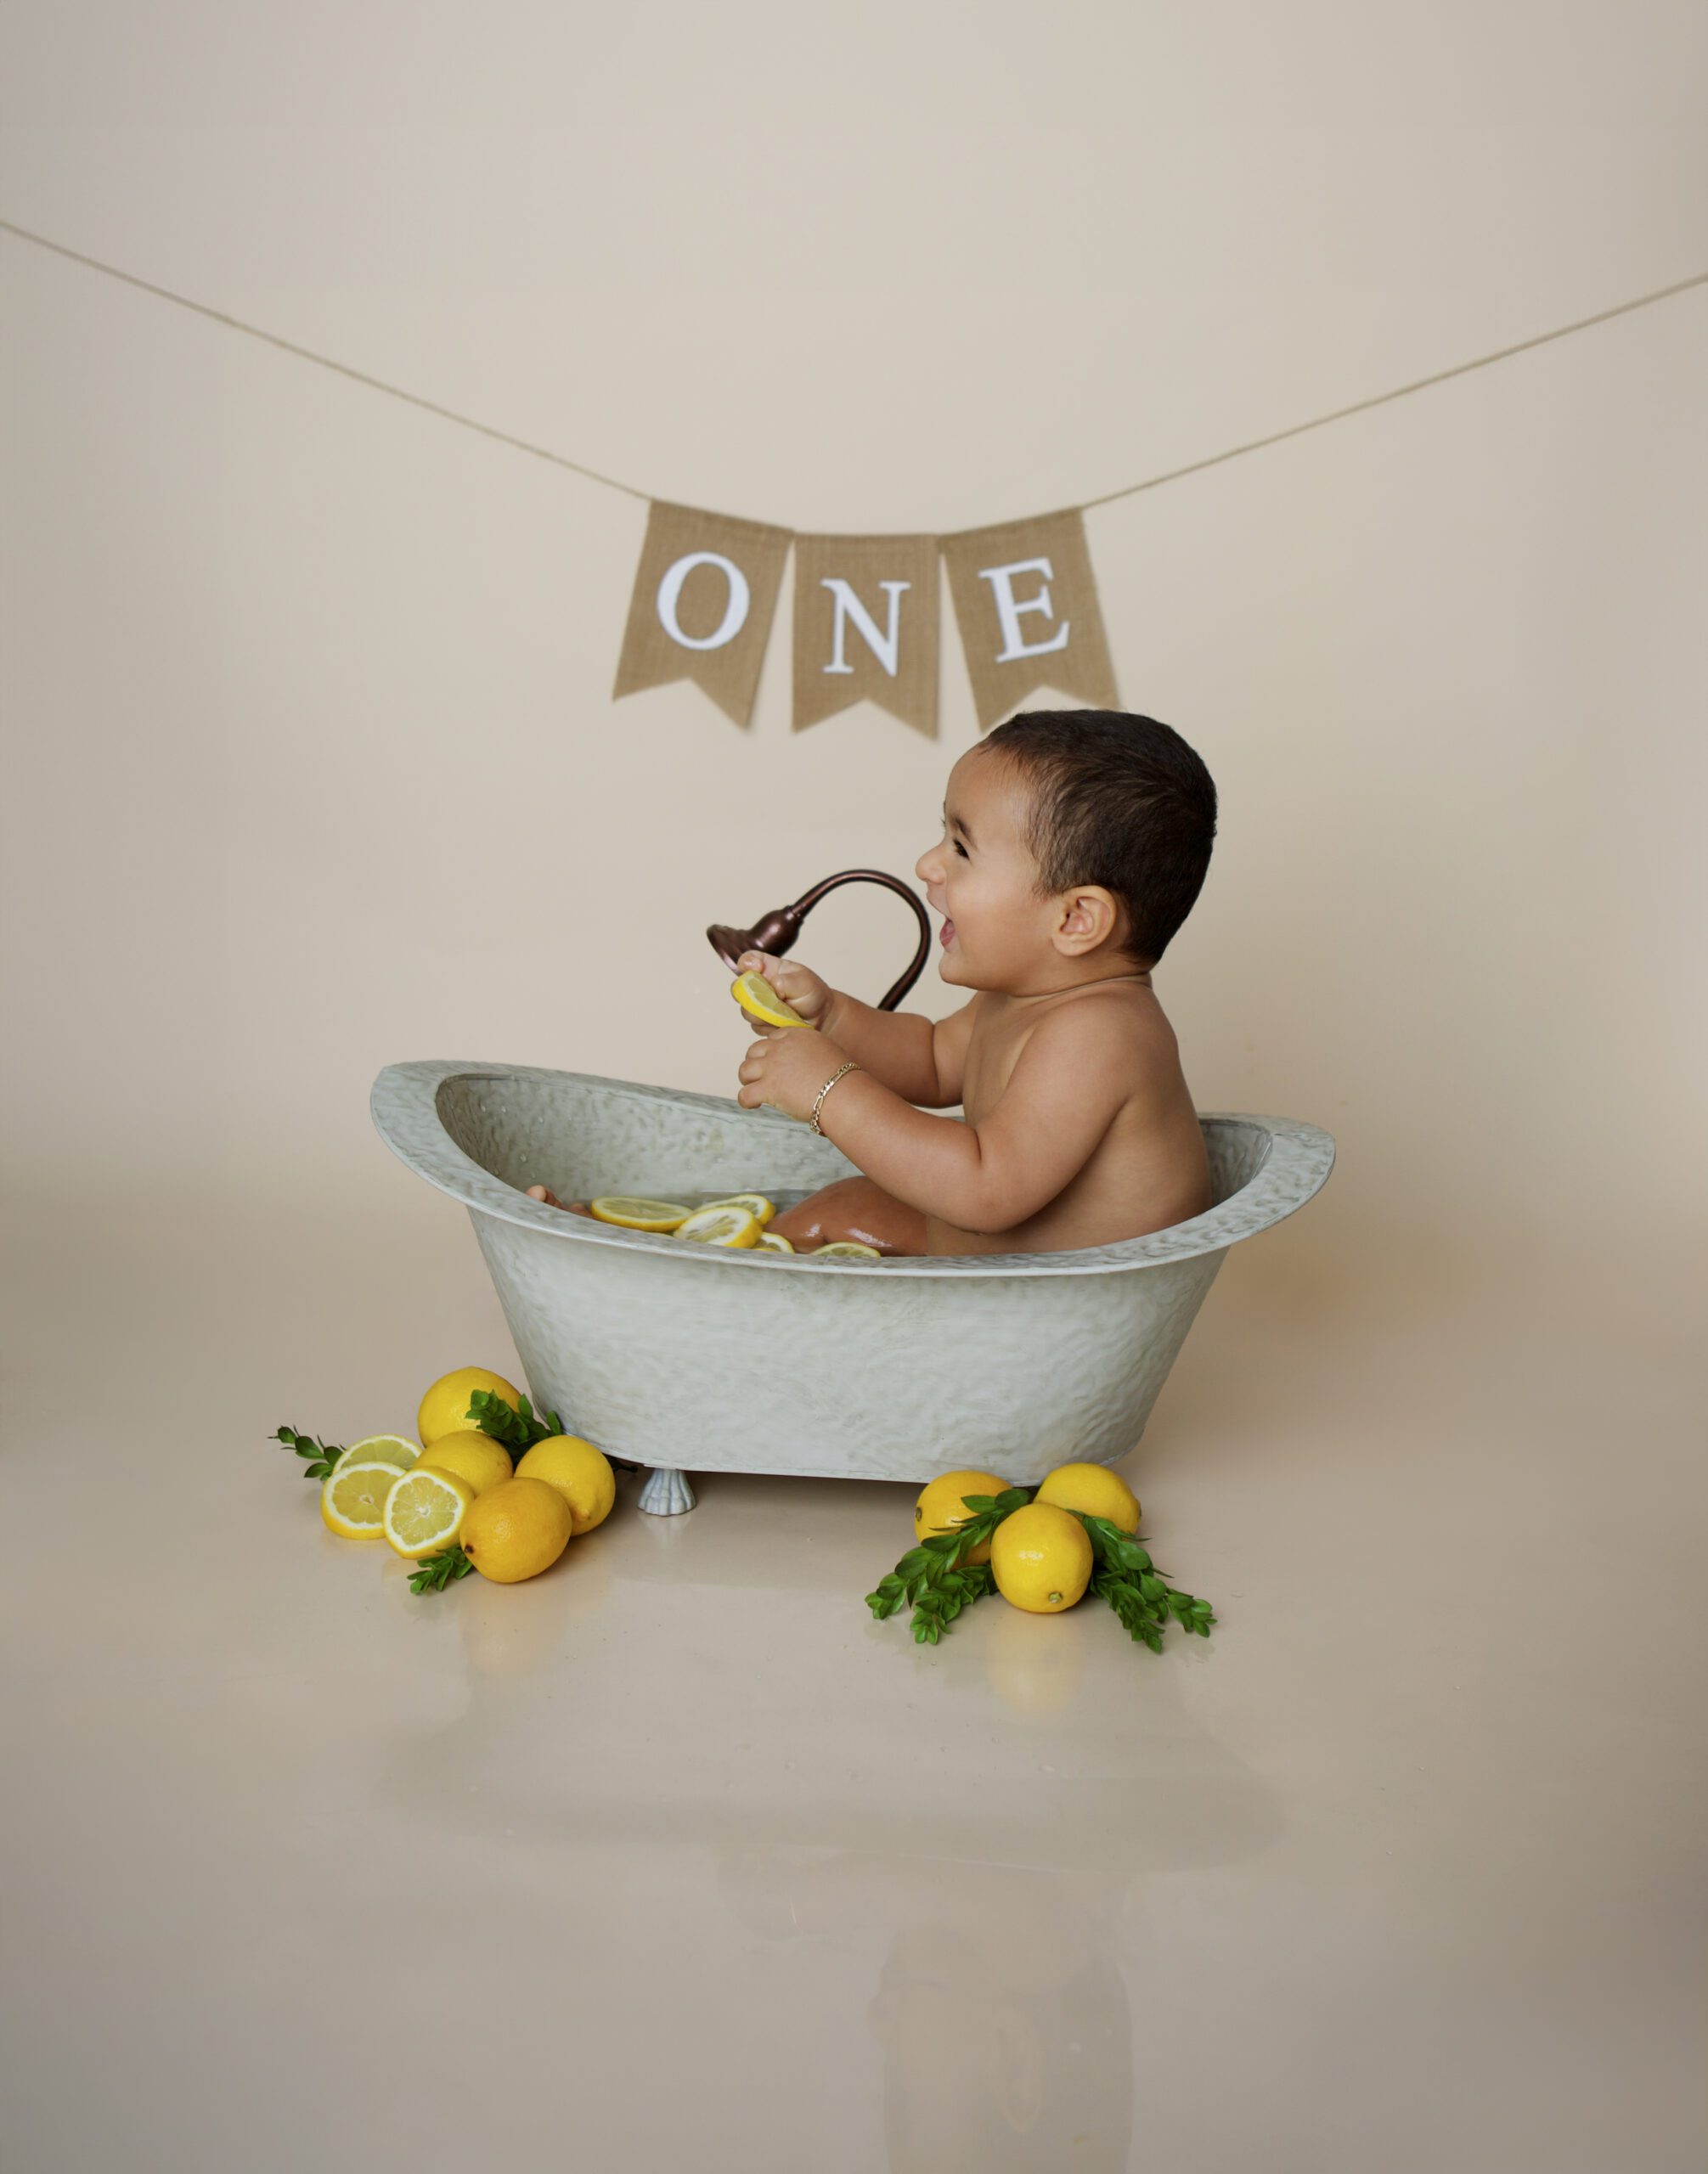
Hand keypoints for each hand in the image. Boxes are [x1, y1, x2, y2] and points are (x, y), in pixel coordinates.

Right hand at [735, 949, 835, 1034]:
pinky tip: (785, 1022)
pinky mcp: (761, 1022)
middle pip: (739, 989)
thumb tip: (771, 988)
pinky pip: (757, 1026)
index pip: (748, 960)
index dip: (747, 963)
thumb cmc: (812, 993)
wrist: (821, 1016)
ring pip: (747, 1011)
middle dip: (753, 996)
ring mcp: (758, 1005)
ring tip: (786, 1013)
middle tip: (772, 1000)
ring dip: (766, 1014)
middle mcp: (759, 985)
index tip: (758, 967)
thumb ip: (785, 982)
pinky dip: (771, 1026)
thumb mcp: (803, 981)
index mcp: (767, 968)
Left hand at [737, 1029, 853, 1123]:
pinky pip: (744, 1094)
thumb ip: (810, 1052)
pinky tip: (754, 1105)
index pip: (773, 1038)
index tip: (775, 1064)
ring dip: (748, 1080)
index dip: (771, 1052)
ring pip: (744, 1070)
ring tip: (755, 1090)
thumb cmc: (843, 1079)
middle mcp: (781, 1048)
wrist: (844, 1094)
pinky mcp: (768, 1088)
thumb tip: (804, 1064)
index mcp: (796, 1036)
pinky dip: (746, 1101)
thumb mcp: (827, 1052)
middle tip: (763, 1077)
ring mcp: (772, 1067)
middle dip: (756, 1064)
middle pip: (754, 1051)